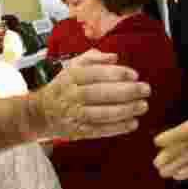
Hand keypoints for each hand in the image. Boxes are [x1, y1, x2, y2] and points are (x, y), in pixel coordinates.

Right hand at [35, 49, 149, 140]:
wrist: (41, 112)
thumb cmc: (64, 86)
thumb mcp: (73, 66)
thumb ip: (93, 58)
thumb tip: (114, 57)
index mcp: (71, 76)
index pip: (95, 73)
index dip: (116, 74)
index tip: (134, 75)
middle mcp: (71, 95)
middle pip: (99, 93)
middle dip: (125, 92)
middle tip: (145, 90)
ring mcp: (74, 115)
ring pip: (100, 113)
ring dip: (124, 111)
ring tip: (142, 106)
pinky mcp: (77, 131)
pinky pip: (99, 130)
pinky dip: (117, 128)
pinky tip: (133, 123)